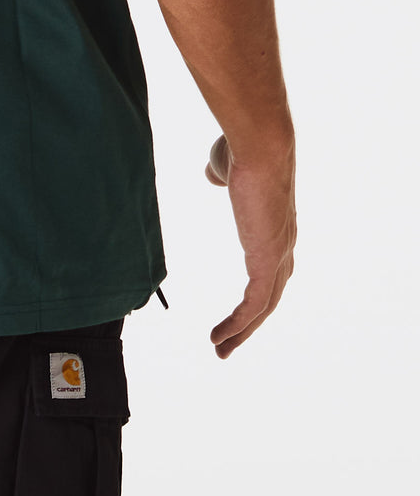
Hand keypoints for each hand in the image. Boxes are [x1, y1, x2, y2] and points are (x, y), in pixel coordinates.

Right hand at [204, 131, 296, 358]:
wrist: (259, 147)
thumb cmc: (243, 150)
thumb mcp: (226, 166)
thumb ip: (221, 175)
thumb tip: (212, 175)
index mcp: (274, 226)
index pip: (270, 269)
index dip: (256, 289)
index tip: (240, 307)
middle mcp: (283, 246)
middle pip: (271, 295)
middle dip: (250, 321)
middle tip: (229, 341)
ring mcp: (278, 254)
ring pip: (264, 305)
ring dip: (243, 330)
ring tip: (220, 348)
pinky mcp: (268, 260)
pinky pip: (256, 303)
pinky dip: (239, 323)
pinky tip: (221, 336)